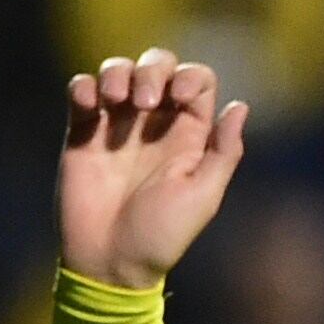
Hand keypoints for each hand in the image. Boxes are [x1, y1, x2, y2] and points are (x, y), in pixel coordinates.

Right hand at [60, 49, 248, 289]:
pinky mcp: (83, 131)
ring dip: (117, 72)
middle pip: (158, 66)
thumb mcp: (202, 195)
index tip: (180, 98)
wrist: (110, 258)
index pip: (197, 82)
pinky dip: (85, 86)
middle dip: (152, 69)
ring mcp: (117, 125)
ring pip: (118, 70)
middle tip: (145, 101)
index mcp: (190, 137)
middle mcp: (155, 124)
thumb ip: (223, 151)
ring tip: (115, 101)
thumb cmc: (162, 234)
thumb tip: (240, 106)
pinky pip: (82, 90)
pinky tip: (91, 104)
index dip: (190, 77)